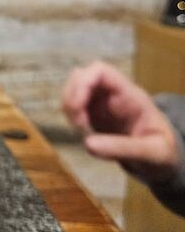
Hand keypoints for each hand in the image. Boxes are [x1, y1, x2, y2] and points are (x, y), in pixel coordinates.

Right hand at [62, 61, 180, 182]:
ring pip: (74, 88)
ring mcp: (102, 103)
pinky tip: (81, 133)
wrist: (162, 161)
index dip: (82, 83)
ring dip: (69, 107)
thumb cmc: (163, 153)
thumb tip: (87, 144)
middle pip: (82, 76)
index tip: (77, 110)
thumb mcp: (152, 153)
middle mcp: (113, 94)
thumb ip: (123, 149)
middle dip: (72, 97)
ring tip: (80, 131)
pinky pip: (74, 105)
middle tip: (78, 125)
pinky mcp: (94, 114)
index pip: (101, 71)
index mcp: (130, 95)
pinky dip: (70, 116)